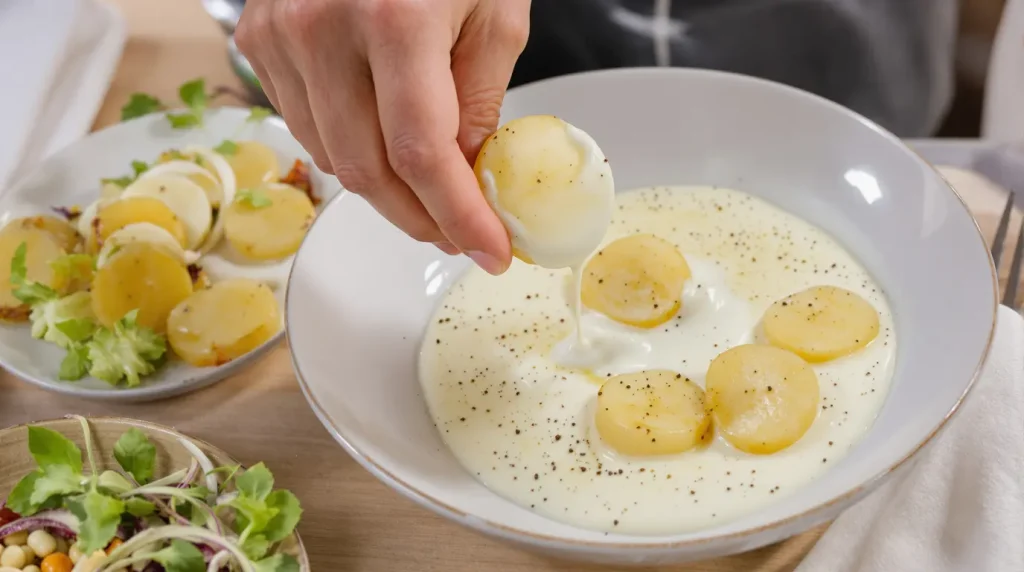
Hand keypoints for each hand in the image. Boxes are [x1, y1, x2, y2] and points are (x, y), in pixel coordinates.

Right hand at [235, 0, 530, 274]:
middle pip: (369, 173)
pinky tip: (382, 144)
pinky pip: (306, 127)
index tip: (491, 251)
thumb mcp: (495, 11)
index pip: (422, 155)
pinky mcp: (259, 40)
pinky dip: (350, 152)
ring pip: (333, 160)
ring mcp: (281, 37)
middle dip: (423, 219)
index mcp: (394, 19)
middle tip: (462, 233)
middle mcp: (323, 31)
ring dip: (388, 193)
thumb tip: (467, 178)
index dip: (459, 217)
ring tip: (430, 190)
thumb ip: (479, 102)